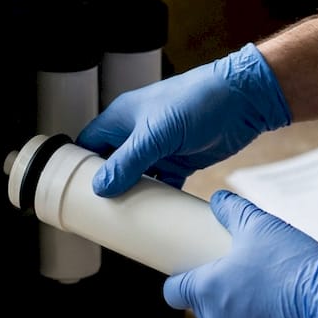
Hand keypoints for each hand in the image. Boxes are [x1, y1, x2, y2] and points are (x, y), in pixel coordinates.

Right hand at [76, 43, 290, 196]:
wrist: (243, 100)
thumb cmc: (198, 100)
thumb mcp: (156, 133)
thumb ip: (128, 161)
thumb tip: (102, 186)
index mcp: (123, 118)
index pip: (90, 143)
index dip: (80, 165)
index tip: (75, 190)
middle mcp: (138, 132)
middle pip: (112, 163)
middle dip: (106, 185)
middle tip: (99, 211)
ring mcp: (160, 147)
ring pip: (137, 177)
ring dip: (133, 194)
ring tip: (123, 217)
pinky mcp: (181, 160)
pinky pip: (164, 184)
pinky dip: (159, 198)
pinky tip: (155, 213)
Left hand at [165, 190, 317, 317]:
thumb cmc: (291, 266)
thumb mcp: (260, 226)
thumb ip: (234, 211)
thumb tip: (220, 200)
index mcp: (208, 290)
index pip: (174, 291)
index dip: (179, 282)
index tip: (188, 274)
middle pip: (205, 309)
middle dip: (218, 294)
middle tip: (241, 276)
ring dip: (243, 314)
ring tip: (270, 293)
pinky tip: (286, 316)